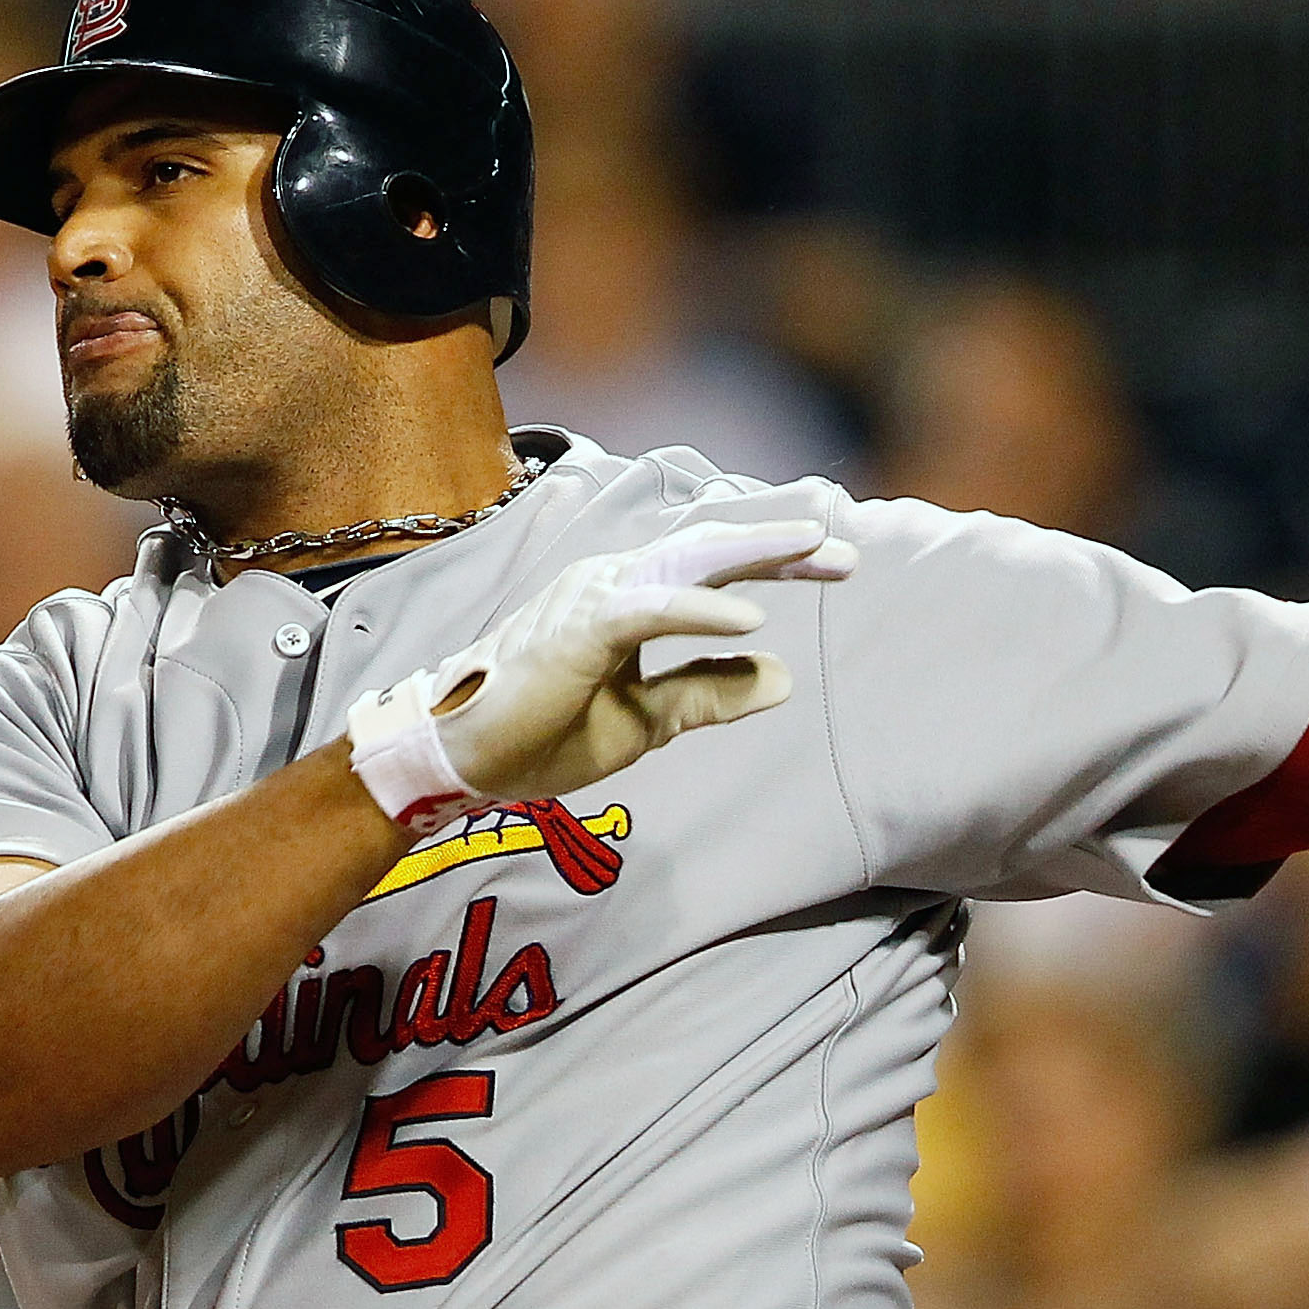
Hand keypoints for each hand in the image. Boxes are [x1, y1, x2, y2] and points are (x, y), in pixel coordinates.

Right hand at [348, 518, 854, 825]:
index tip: (840, 566)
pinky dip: (701, 610)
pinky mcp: (577, 630)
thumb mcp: (646, 720)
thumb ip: (706, 692)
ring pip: (685, 564)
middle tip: (845, 553)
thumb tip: (781, 675)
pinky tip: (751, 618)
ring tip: (813, 553)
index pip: (715, 572)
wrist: (462, 759)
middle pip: (709, 553)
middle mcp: (614, 585)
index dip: (777, 565)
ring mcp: (593, 600)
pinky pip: (649, 612)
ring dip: (752, 557)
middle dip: (780, 550)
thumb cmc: (540, 731)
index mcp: (631, 601)